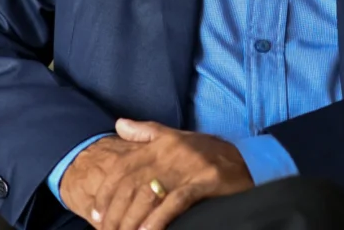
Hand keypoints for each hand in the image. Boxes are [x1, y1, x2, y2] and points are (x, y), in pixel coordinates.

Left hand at [59, 119, 254, 229]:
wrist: (246, 160)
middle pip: (131, 185)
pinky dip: (158, 220)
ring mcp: (187, 168)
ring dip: (132, 220)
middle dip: (115, 213)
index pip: (122, 168)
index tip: (96, 214)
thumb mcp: (174, 136)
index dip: (106, 192)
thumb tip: (118, 124)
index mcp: (160, 143)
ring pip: (148, 195)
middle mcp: (170, 153)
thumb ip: (145, 132)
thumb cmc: (206, 153)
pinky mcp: (204, 181)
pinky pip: (175, 202)